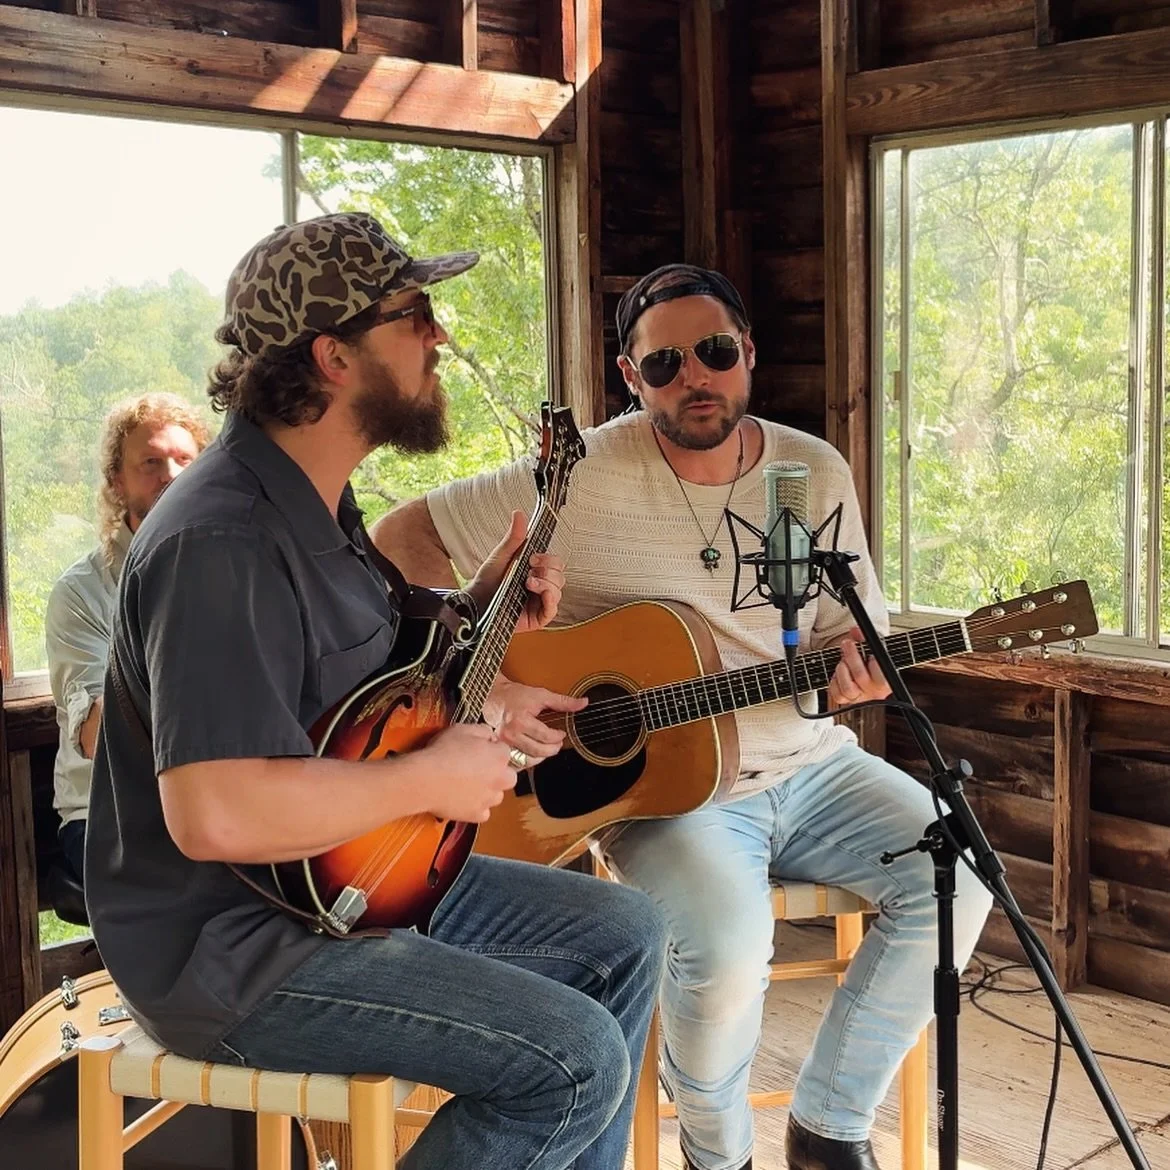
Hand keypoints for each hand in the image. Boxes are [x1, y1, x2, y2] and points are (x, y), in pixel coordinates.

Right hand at [414, 724, 516, 822]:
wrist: (425, 780)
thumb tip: (490, 737)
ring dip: (487, 791)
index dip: (491, 749)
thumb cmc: (442, 752)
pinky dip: (475, 807)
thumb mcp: (463, 729)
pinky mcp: (477, 815)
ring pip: (496, 796)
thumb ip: (483, 731)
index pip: (504, 751)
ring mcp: (489, 799)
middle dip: (498, 773)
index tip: (478, 750)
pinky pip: (482, 812)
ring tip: (467, 785)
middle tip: (478, 770)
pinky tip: (462, 799)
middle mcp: (501, 779)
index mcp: (499, 757)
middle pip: (508, 776)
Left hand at [466, 510, 566, 633]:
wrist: (474, 603)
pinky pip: (553, 610)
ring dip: (546, 584)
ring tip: (528, 583)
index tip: (533, 558)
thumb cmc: (486, 582)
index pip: (555, 563)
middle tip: (530, 570)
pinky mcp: (536, 618)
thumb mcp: (501, 556)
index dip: (548, 559)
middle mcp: (540, 586)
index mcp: (534, 571)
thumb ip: (513, 538)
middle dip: (548, 571)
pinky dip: (551, 600)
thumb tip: (519, 514)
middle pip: (560, 576)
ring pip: (558, 591)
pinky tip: (542, 593)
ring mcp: (539, 602)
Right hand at [484, 679, 586, 764]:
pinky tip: (533, 753)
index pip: (545, 736)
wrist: (493, 696)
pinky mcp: (500, 748)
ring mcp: (504, 743)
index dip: (557, 736)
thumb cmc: (514, 695)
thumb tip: (582, 703)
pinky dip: (527, 760)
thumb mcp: (541, 695)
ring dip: (541, 756)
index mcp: (521, 720)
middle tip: (557, 743)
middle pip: (537, 751)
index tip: (561, 733)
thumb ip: (563, 701)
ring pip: (527, 760)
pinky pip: (516, 762)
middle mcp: (510, 734)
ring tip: (547, 748)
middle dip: (552, 749)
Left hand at [827, 627, 890, 709]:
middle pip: (861, 677)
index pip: (882, 677)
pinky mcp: (844, 700)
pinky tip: (839, 673)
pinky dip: (835, 681)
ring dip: (842, 670)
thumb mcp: (872, 649)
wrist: (865, 677)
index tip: (869, 653)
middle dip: (852, 656)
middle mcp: (873, 693)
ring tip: (843, 661)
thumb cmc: (871, 663)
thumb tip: (855, 630)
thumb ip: (864, 639)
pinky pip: (836, 693)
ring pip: (847, 689)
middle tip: (847, 643)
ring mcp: (858, 698)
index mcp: (886, 682)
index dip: (874, 664)